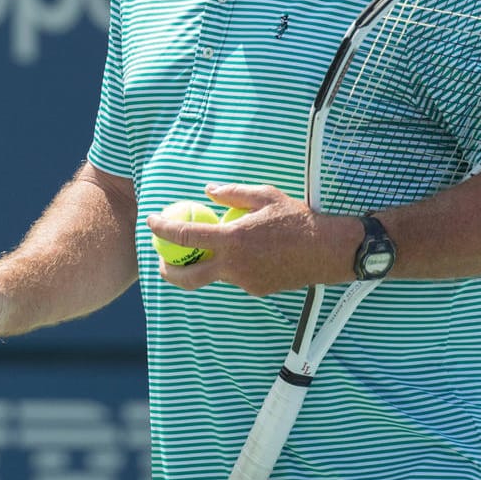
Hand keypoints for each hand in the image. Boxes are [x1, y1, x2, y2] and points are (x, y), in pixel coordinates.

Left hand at [145, 184, 359, 296]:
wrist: (329, 250)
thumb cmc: (298, 218)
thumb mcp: (265, 196)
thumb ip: (232, 193)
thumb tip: (207, 190)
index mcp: (232, 239)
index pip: (185, 235)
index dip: (163, 228)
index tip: (151, 222)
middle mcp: (235, 265)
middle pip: (189, 277)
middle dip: (168, 272)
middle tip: (161, 260)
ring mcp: (246, 281)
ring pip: (215, 276)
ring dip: (204, 266)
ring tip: (202, 251)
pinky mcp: (258, 289)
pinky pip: (236, 278)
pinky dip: (231, 267)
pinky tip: (242, 254)